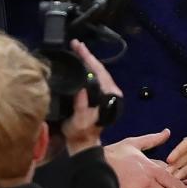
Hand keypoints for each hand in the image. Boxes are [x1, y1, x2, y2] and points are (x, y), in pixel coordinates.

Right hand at [62, 40, 121, 154]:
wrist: (83, 143)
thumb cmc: (80, 133)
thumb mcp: (79, 121)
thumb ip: (81, 107)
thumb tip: (82, 89)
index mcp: (109, 95)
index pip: (99, 71)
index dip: (88, 58)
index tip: (79, 47)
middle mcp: (111, 92)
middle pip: (99, 69)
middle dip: (87, 55)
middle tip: (75, 43)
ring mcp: (106, 93)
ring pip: (97, 71)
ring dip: (87, 60)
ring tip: (76, 49)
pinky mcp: (100, 95)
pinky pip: (94, 76)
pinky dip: (87, 67)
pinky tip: (79, 62)